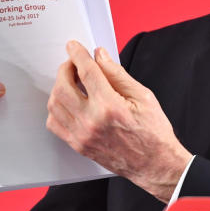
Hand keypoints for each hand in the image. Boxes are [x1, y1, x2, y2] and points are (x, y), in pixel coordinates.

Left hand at [46, 41, 191, 202]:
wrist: (154, 164)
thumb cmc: (153, 132)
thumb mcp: (142, 96)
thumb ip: (117, 74)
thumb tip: (100, 56)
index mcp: (110, 106)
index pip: (87, 72)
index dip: (78, 54)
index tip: (74, 46)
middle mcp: (92, 121)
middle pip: (63, 85)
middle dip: (66, 68)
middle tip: (74, 63)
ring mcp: (82, 135)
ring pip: (55, 104)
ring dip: (59, 87)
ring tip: (71, 81)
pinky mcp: (78, 145)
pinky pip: (54, 123)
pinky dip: (57, 109)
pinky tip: (69, 102)